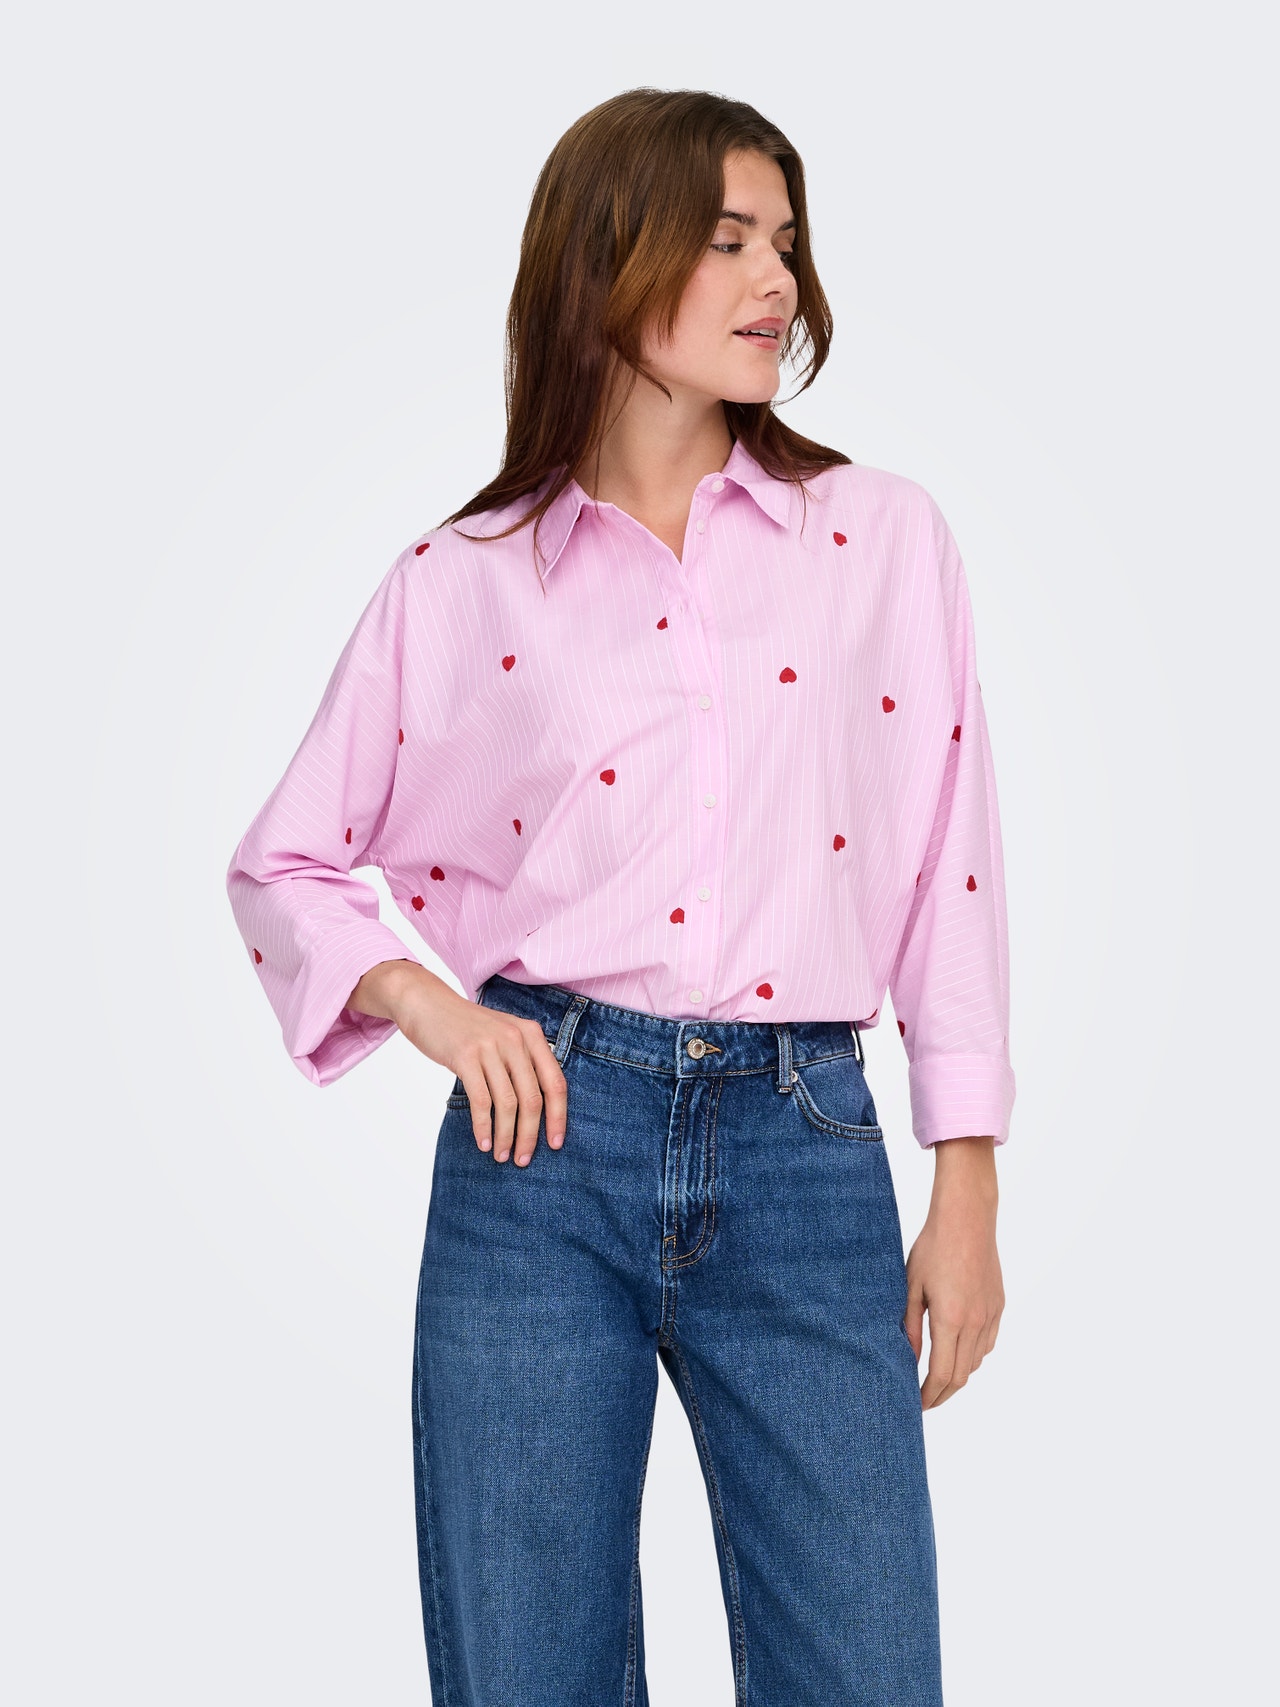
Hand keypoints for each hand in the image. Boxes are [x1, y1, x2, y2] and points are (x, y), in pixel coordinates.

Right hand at [346, 961, 567, 1166]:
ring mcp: (490, 1046)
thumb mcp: (503, 1035)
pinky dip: (483, 1127)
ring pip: (508, 1104)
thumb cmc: (468, 1028)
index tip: (555, 1144)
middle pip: (532, 1099)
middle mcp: (515, 1039)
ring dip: (505, 1136)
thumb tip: (538, 1111)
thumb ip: (523, 1062)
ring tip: (500, 1155)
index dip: (558, 1117)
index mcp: (531, 1035)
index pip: (555, 1083)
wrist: (428, 1004)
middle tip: (523, 1159)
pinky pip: (481, 1101)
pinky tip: (482, 1142)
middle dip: (530, 1135)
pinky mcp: (465, 1056)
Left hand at [903, 1135, 1003, 1407]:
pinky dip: (973, 1356)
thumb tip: (908, 1359)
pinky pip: (988, 1343)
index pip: (942, 1374)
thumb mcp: (911, 1286)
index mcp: (950, 1319)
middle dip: (942, 1394)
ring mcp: (991, 1315)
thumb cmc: (933, 1247)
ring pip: (976, 1362)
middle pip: (961, 1376)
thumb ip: (909, 1326)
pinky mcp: (999, 1306)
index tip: (916, 1405)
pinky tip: (959, 1353)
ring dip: (958, 1375)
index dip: (929, 1396)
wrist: (967, 1218)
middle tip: (925, 1401)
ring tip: (937, 1379)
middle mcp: (975, 1322)